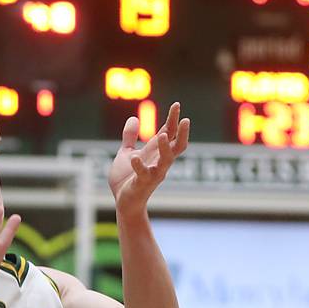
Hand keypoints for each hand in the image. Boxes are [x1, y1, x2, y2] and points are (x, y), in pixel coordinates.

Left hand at [107, 101, 189, 217]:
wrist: (123, 202)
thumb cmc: (126, 179)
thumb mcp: (127, 153)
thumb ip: (130, 137)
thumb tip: (134, 118)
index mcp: (155, 153)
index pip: (169, 133)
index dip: (173, 119)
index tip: (177, 104)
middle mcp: (158, 162)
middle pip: (176, 146)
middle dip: (181, 133)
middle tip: (185, 119)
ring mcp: (152, 173)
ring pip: (166, 160)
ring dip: (164, 148)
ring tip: (160, 135)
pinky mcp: (141, 183)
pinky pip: (143, 174)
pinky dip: (139, 166)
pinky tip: (134, 158)